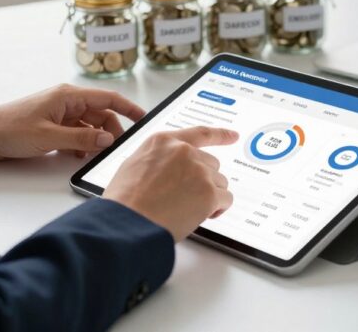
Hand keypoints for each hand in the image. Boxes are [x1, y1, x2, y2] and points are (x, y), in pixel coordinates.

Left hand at [0, 84, 145, 160]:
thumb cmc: (10, 129)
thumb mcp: (49, 137)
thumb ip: (81, 137)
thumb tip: (107, 138)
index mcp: (68, 96)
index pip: (108, 98)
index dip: (128, 108)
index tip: (143, 118)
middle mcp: (66, 102)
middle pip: (101, 114)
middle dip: (110, 131)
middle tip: (115, 149)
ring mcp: (59, 114)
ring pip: (89, 125)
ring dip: (94, 139)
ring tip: (94, 154)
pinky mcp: (52, 126)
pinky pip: (76, 133)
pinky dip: (81, 143)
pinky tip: (79, 155)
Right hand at [104, 126, 238, 241]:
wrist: (126, 225)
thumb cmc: (124, 202)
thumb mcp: (133, 166)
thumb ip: (158, 160)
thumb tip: (169, 170)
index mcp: (163, 141)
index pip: (199, 133)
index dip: (220, 135)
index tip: (233, 135)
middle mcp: (184, 151)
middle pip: (211, 164)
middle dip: (204, 182)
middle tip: (186, 200)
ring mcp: (198, 170)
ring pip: (219, 183)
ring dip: (209, 197)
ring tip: (186, 210)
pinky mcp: (209, 192)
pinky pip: (225, 200)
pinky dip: (217, 210)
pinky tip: (199, 217)